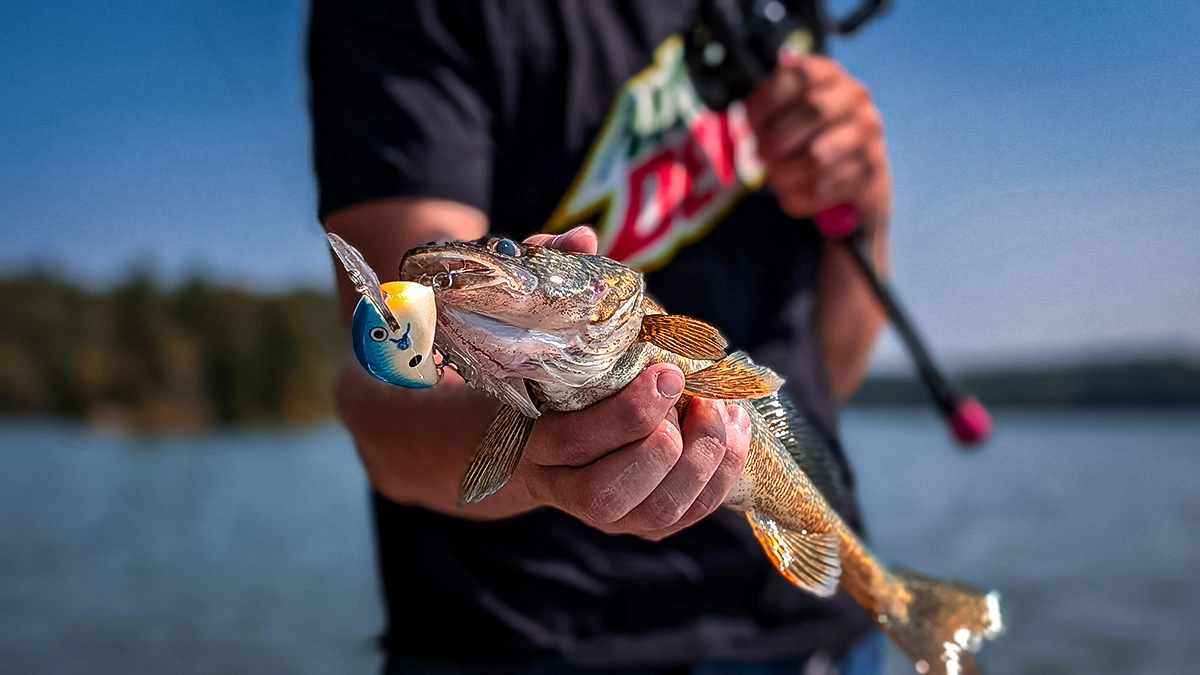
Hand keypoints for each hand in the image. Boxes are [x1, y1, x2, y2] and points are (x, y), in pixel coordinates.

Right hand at [512, 227, 752, 539]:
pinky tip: (734, 429)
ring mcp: (602, 512)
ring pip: (659, 512)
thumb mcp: (530, 319)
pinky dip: (722, 476)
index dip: (627, 412)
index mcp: (528, 440)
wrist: (514, 441)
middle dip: (667, 443)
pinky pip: (688, 516)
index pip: (573, 442)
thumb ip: (549, 274)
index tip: (667, 370)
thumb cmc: (531, 369)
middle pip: (612, 489)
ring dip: (704, 462)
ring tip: (721, 411)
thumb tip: (582, 238)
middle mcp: (561, 487)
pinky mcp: (637, 520)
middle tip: (693, 392)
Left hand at [744, 53, 889, 233]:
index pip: (799, 74)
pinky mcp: (869, 171)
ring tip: (775, 178)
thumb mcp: (784, 112)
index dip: (767, 100)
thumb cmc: (807, 136)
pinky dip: (798, 196)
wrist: (852, 173)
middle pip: (815, 110)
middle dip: (777, 140)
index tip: (751, 122)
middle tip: (761, 156)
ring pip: (819, 156)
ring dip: (785, 173)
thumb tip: (746, 118)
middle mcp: (854, 98)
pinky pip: (825, 187)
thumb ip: (764, 108)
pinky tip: (791, 194)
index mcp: (828, 75)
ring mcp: (867, 133)